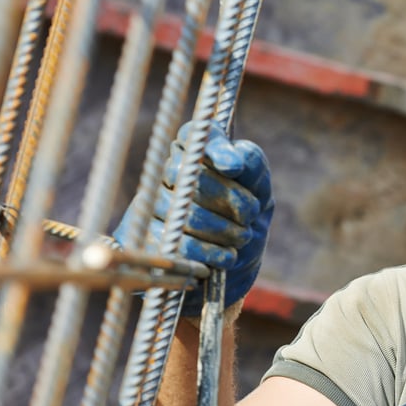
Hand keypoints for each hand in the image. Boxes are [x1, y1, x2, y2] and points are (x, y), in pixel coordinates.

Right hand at [114, 122, 272, 316]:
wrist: (232, 269)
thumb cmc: (245, 220)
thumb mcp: (258, 190)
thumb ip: (251, 165)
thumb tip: (232, 161)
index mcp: (193, 153)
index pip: (195, 135)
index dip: (215, 149)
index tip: (235, 167)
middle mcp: (166, 175)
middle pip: (195, 178)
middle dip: (233, 200)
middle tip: (250, 215)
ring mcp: (151, 207)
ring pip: (189, 215)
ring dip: (227, 231)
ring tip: (241, 237)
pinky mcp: (146, 241)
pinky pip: (181, 246)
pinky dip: (214, 253)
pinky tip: (227, 256)